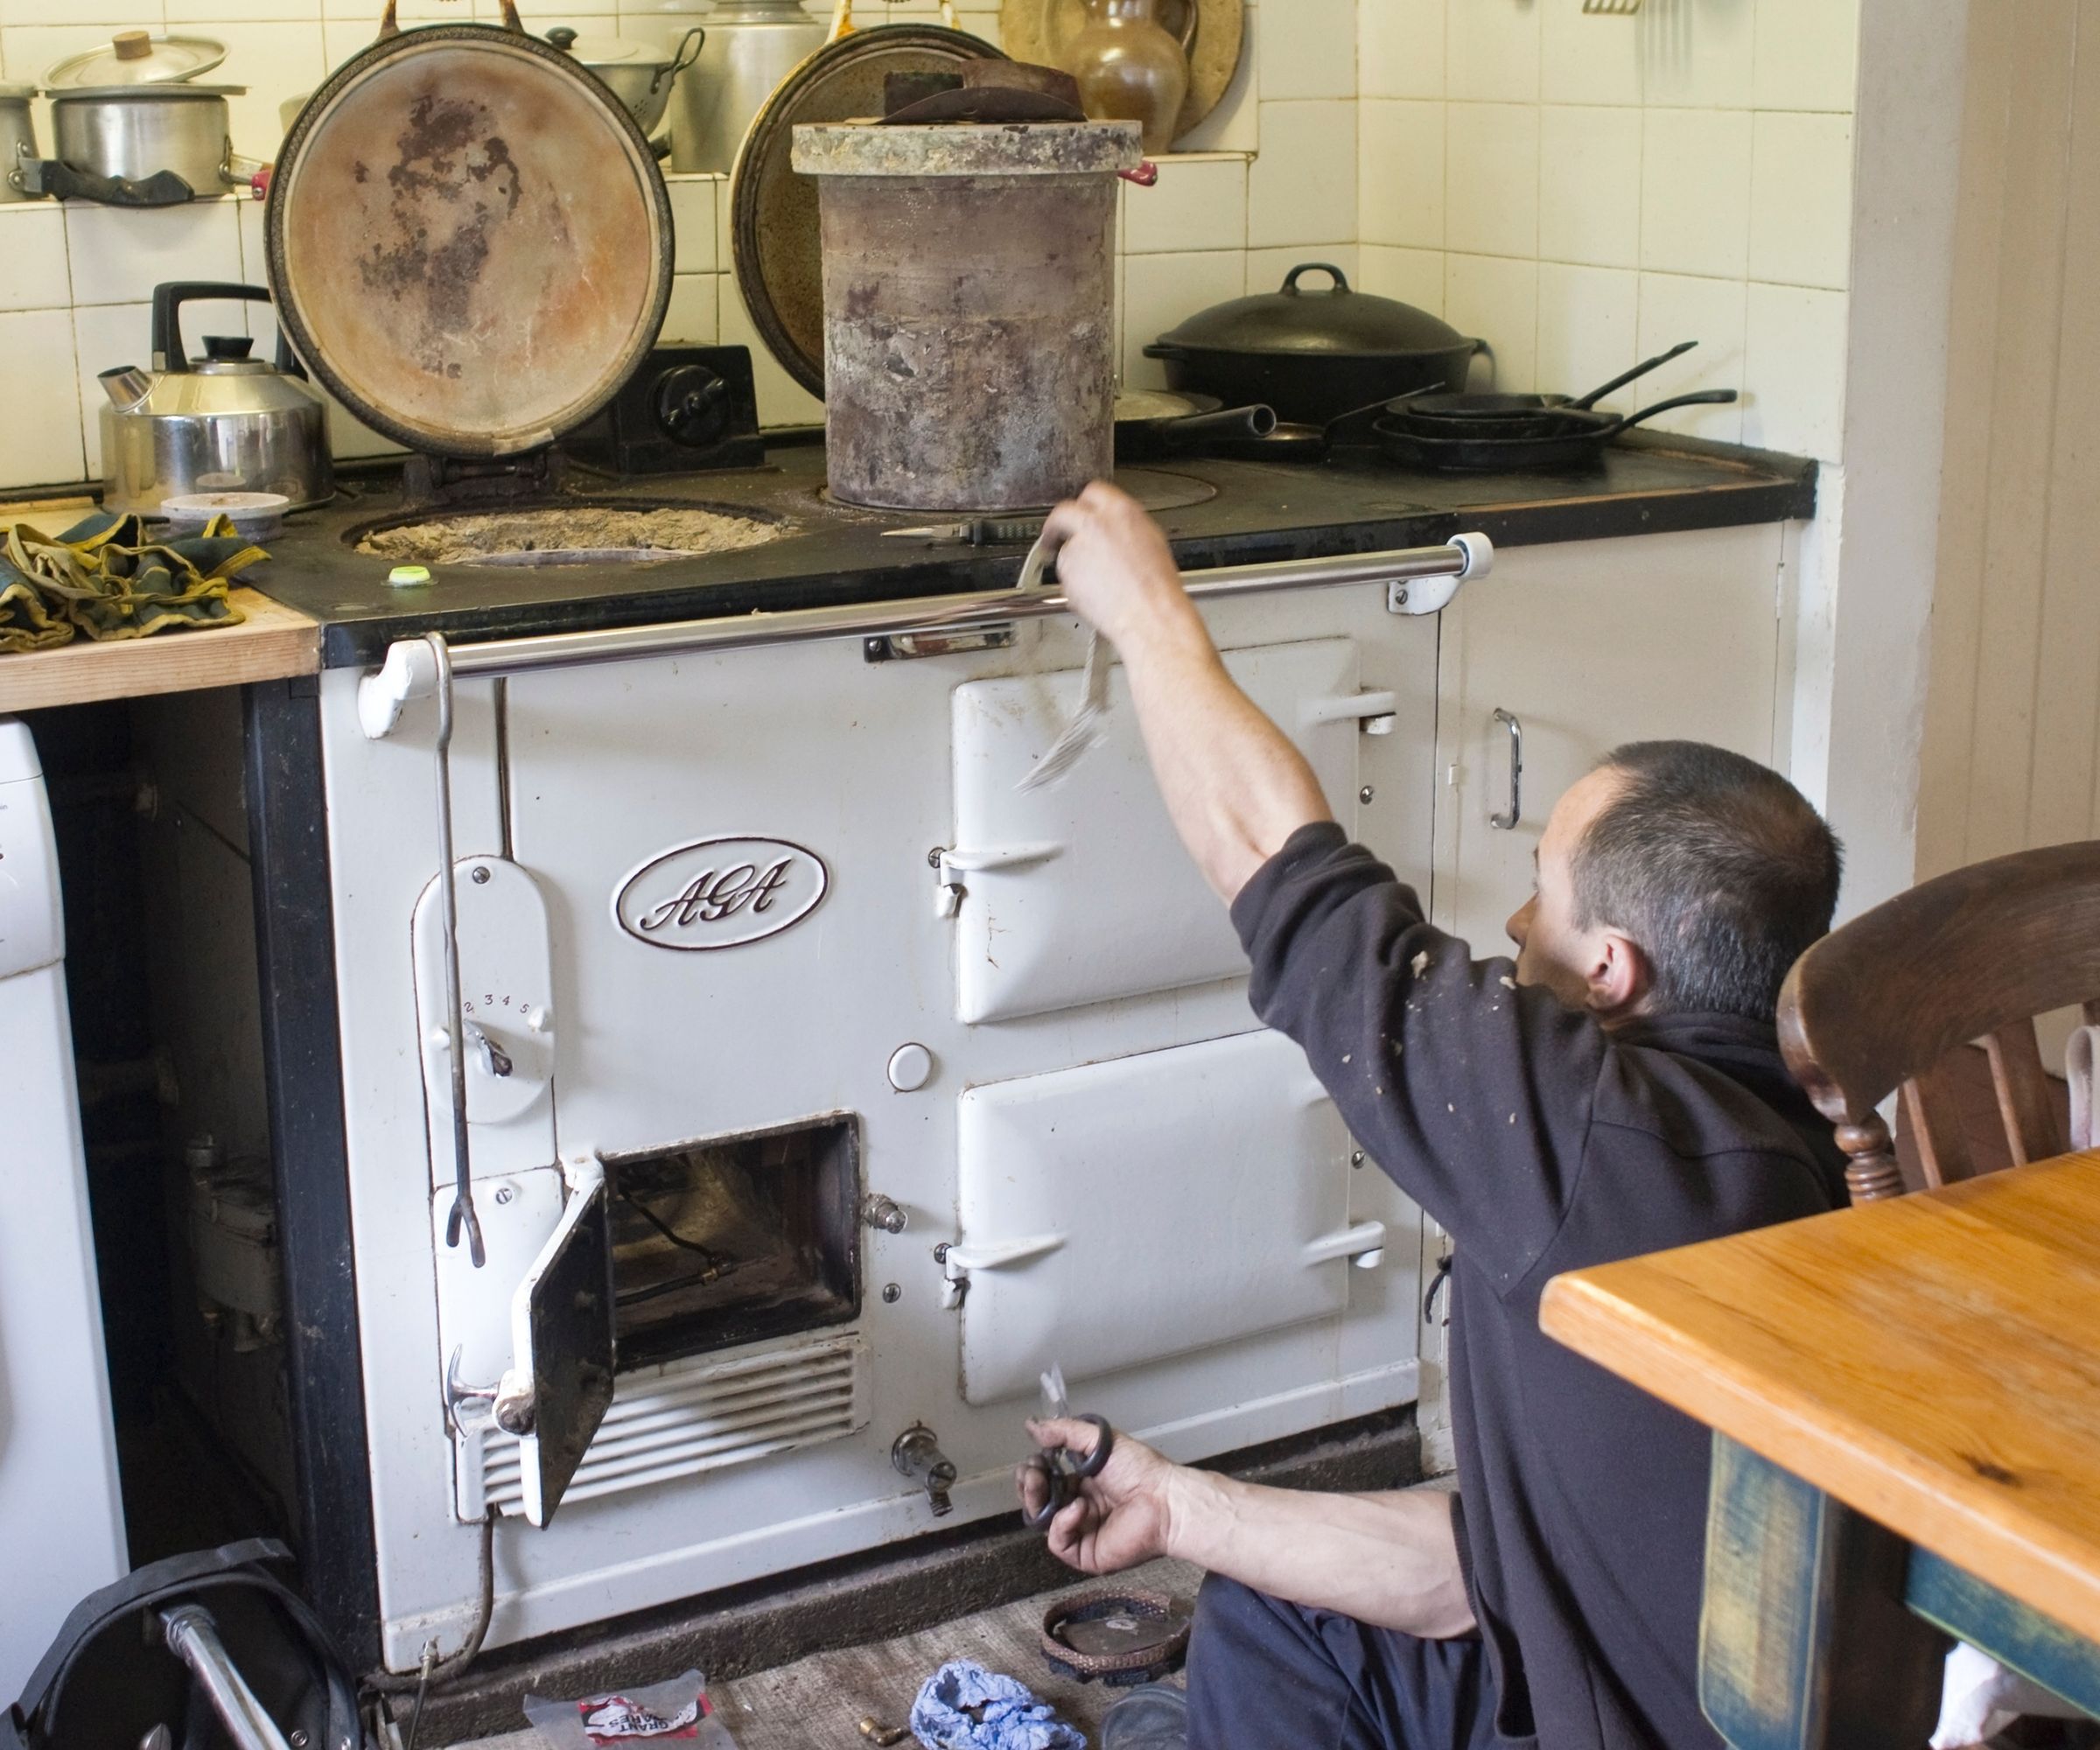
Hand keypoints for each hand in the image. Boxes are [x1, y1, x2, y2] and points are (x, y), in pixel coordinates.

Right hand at [1018, 1417, 1183, 1575]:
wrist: (1163, 1501)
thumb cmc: (1138, 1469)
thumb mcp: (1099, 1441)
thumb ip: (1064, 1432)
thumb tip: (1030, 1425)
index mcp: (1083, 1483)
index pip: (1046, 1480)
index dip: (1034, 1470)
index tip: (1034, 1458)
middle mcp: (1079, 1507)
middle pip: (1039, 1501)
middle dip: (1028, 1484)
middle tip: (1032, 1472)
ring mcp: (1081, 1532)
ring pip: (1042, 1522)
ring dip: (1036, 1500)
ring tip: (1041, 1483)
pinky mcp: (1085, 1554)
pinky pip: (1058, 1542)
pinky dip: (1062, 1523)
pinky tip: (1078, 1508)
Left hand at [1038, 482, 1194, 649]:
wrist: (1150, 614)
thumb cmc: (1157, 586)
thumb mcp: (1150, 541)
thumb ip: (1123, 528)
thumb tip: (1110, 529)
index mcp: (1121, 511)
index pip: (1093, 492)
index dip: (1083, 505)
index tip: (1078, 513)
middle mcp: (1095, 524)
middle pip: (1064, 512)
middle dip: (1056, 525)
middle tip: (1053, 537)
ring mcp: (1077, 547)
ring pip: (1066, 549)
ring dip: (1074, 563)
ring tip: (1099, 583)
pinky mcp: (1067, 572)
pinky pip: (1066, 575)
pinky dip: (1075, 585)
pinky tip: (1097, 594)